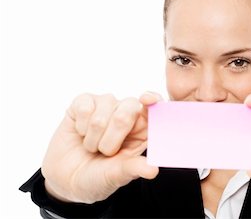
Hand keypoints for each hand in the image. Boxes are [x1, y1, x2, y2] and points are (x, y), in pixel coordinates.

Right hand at [42, 92, 160, 202]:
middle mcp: (128, 112)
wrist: (67, 179)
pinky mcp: (84, 102)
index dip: (153, 100)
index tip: (147, 101)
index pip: (155, 107)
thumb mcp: (116, 177)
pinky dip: (80, 126)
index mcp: (143, 129)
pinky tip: (81, 133)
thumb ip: (133, 169)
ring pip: (104, 112)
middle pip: (128, 110)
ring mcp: (107, 105)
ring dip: (93, 138)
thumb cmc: (98, 176)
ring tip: (92, 146)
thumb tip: (153, 170)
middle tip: (105, 152)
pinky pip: (85, 107)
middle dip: (113, 138)